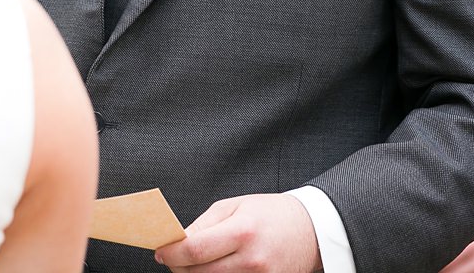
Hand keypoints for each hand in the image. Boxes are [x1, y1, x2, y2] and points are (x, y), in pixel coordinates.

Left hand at [154, 194, 319, 272]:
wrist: (312, 230)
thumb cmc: (271, 214)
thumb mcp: (235, 206)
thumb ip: (203, 224)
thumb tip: (177, 243)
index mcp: (242, 232)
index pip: (195, 250)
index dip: (171, 253)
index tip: (161, 251)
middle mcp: (252, 261)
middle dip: (179, 267)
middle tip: (174, 258)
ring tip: (195, 264)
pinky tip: (213, 271)